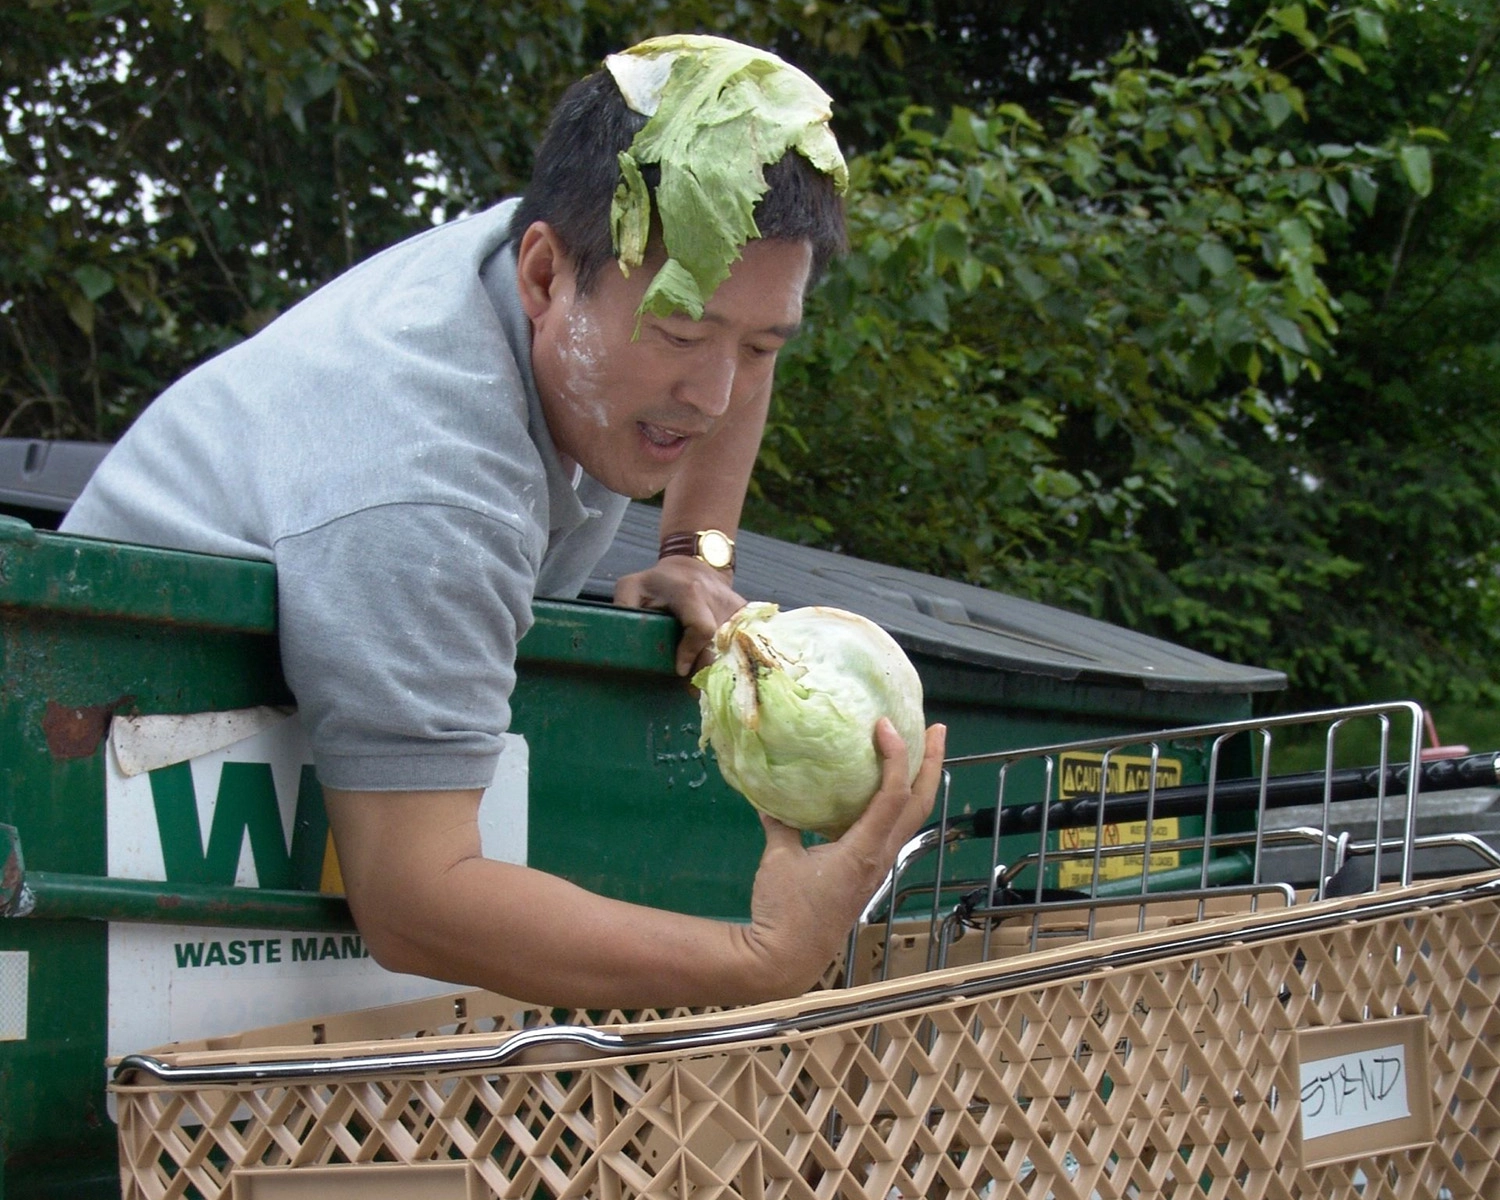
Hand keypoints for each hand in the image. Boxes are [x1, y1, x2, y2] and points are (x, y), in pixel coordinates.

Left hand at [613, 556, 746, 675]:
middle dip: (707, 667)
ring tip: (708, 682)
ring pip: (735, 645)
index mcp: (690, 593)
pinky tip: (724, 670)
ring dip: (721, 666)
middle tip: (694, 687)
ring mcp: (735, 606)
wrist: (694, 565)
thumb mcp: (633, 586)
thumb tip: (619, 637)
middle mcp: (717, 599)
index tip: (679, 670)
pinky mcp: (745, 613)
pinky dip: (735, 657)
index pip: (701, 628)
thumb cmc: (658, 581)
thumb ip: (624, 608)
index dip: (691, 652)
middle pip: (720, 643)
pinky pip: (745, 640)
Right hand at [737, 718, 947, 999]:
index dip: (895, 756)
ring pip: (910, 818)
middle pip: (920, 805)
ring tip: (917, 751)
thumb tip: (773, 794)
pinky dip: (894, 803)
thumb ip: (781, 822)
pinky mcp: (867, 874)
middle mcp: (880, 856)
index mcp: (863, 849)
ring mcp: (877, 867)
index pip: (893, 795)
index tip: (885, 725)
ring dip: (918, 783)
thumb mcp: (778, 858)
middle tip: (936, 729)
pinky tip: (878, 791)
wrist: (787, 958)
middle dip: (931, 764)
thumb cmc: (784, 909)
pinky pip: (891, 830)